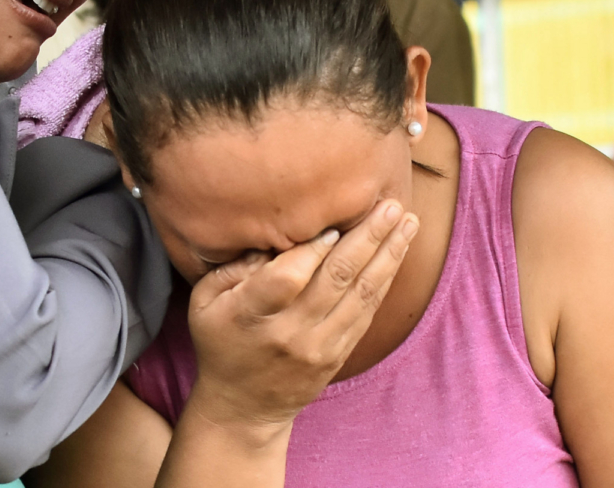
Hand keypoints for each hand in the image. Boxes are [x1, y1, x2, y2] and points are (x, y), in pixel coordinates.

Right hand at [185, 201, 417, 440]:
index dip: (312, 250)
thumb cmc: (221, 340)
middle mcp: (289, 332)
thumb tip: (276, 237)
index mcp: (251, 315)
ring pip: (360, 294)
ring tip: (408, 223)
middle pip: (335, 279)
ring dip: (388, 255)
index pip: (287, 277)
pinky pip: (367, 312)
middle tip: (391, 206)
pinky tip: (397, 253)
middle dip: (367, 238)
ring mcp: (318, 346)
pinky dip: (385, 279)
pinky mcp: (338, 354)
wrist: (243, 407)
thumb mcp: (205, 301)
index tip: (332, 224)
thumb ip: (235, 266)